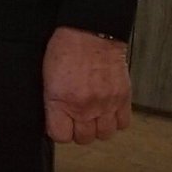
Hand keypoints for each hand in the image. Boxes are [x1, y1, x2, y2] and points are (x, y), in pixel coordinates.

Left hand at [44, 27, 131, 144]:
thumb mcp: (48, 78)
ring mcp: (106, 103)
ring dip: (99, 127)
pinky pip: (123, 123)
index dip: (60, 130)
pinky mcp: (123, 97)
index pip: (61, 136)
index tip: (61, 123)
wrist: (91, 32)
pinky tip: (109, 109)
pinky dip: (116, 120)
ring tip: (95, 115)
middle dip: (79, 130)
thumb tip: (57, 121)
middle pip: (84, 139)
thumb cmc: (66, 50)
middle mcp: (84, 106)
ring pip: (105, 134)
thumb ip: (53, 103)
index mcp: (61, 101)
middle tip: (78, 117)